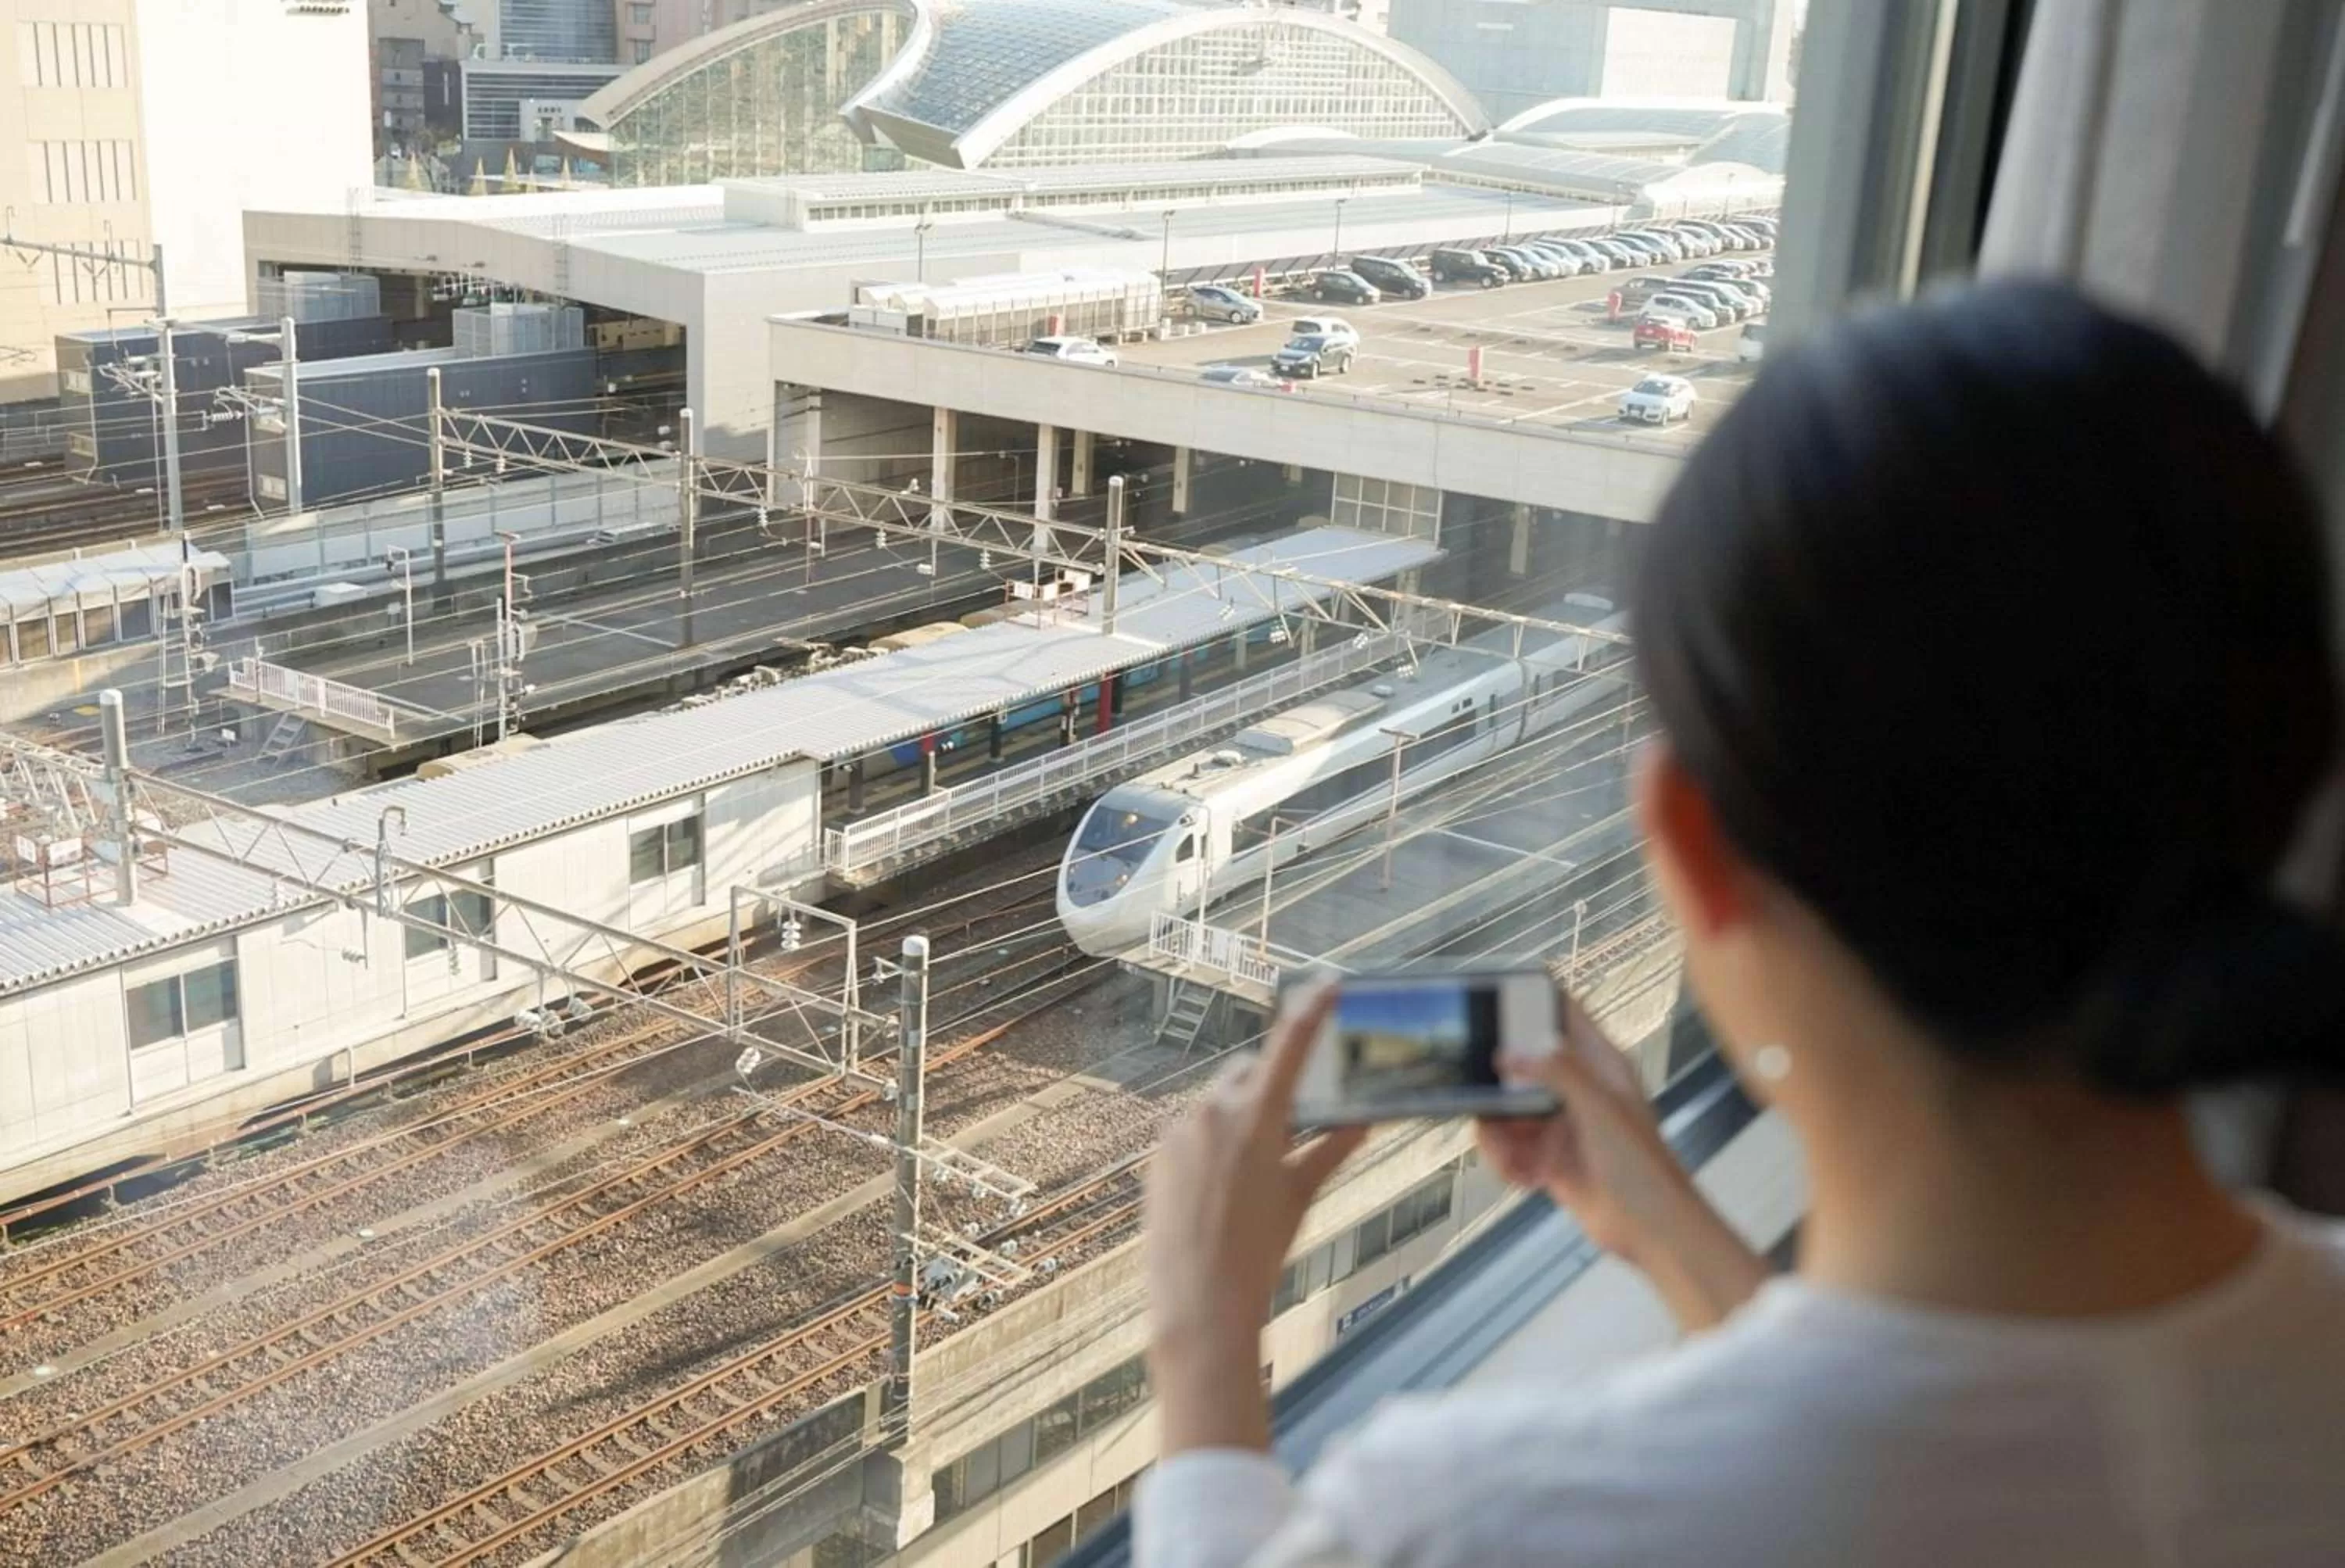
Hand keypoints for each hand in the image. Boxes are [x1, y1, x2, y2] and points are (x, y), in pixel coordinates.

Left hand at [1145, 985, 1364, 1452]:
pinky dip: (1212, 1142)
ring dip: (1240, 1116)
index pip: (1289, 1047)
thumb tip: (1363, 1119)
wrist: (1199, 1301)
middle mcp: (1212, 1112)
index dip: (1312, 1011)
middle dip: (1271, 1085)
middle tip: (1293, 1117)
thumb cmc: (1259, 1251)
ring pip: (1218, 1102)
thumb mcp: (1302, 1195)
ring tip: (1256, 1168)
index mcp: (1256, 1117)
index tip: (1329, 984)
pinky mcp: (1158, 1154)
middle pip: (1249, 1073)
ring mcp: (1179, 1132)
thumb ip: (1332, 1149)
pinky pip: (1192, 1130)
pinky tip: (1223, 1185)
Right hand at [1478, 993, 1766, 1330]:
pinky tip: (1523, 1178)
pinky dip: (1508, 1162)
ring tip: (1509, 1157)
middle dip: (1499, 1084)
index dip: (1533, 1002)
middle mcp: (1577, 1089)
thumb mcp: (1600, 1107)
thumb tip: (1510, 1053)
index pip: (1563, 1015)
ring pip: (1509, 1112)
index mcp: (1599, 1064)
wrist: (1651, 1228)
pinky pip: (1511, 1149)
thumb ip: (1556, 1072)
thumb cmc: (1641, 1165)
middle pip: (1523, 1065)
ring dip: (1500, 1136)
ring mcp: (1561, 1124)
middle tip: (1482, 1098)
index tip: (1496, 1000)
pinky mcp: (1549, 1158)